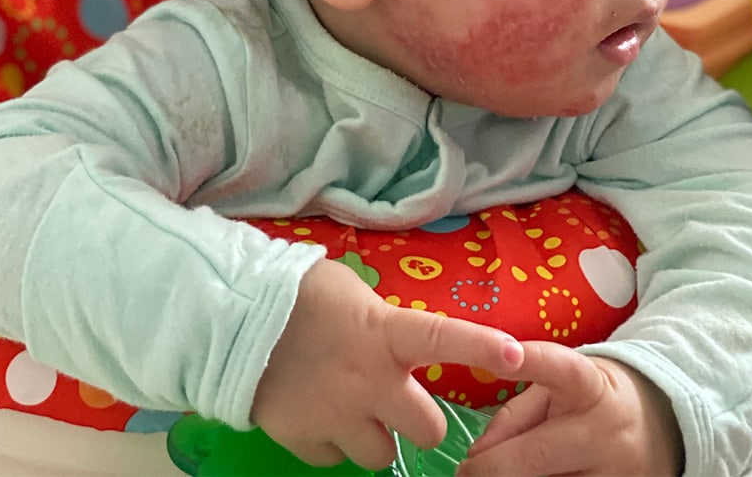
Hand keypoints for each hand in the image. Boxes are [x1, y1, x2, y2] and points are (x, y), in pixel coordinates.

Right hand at [250, 258, 523, 470]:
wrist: (230, 318)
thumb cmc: (295, 294)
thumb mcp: (349, 293)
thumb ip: (382, 321)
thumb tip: (398, 340)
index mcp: (383, 333)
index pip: (444, 339)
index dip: (483, 349)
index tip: (521, 357)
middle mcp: (369, 381)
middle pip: (427, 429)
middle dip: (417, 420)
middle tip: (395, 401)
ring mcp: (338, 417)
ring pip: (381, 455)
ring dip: (371, 435)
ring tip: (346, 407)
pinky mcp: (307, 441)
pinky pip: (334, 457)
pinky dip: (330, 441)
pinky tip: (314, 411)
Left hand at [458, 345, 683, 475]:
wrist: (665, 425)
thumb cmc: (595, 397)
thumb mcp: (559, 388)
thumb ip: (516, 413)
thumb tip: (478, 455)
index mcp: (590, 387)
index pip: (561, 367)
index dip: (534, 360)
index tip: (508, 354)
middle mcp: (605, 433)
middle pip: (537, 455)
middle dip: (491, 468)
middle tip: (465, 472)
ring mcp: (616, 476)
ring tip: (494, 476)